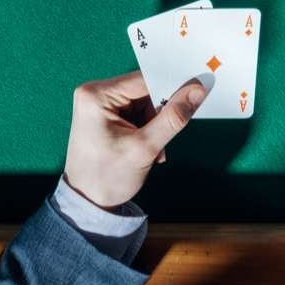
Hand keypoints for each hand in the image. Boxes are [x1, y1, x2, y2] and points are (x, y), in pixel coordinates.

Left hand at [63, 71, 207, 208]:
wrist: (86, 204)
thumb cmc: (107, 178)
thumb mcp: (144, 148)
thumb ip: (173, 117)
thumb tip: (198, 90)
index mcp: (96, 95)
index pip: (145, 80)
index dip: (171, 88)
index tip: (195, 97)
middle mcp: (94, 93)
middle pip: (144, 90)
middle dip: (159, 114)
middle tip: (163, 139)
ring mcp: (97, 104)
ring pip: (142, 102)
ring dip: (154, 124)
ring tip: (152, 151)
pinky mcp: (103, 115)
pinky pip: (134, 112)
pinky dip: (145, 128)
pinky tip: (145, 148)